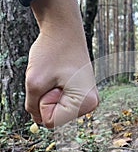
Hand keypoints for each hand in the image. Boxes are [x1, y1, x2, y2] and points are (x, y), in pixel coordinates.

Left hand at [25, 0, 97, 127]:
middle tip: (54, 77)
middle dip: (46, 99)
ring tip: (56, 75)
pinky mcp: (81, 93)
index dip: (42, 103)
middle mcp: (90, 104)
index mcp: (85, 103)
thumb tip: (38, 120)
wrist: (64, 29)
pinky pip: (59, 102)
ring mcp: (87, 99)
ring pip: (55, 109)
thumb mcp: (34, 82)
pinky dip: (52, 91)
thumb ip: (32, 107)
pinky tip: (59, 76)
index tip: (51, 83)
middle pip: (55, 117)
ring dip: (48, 94)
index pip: (50, 122)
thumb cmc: (51, 51)